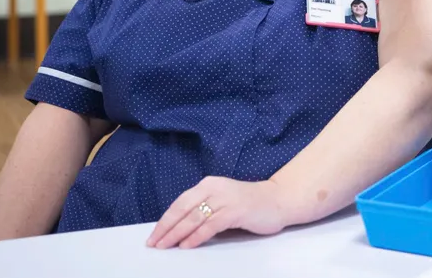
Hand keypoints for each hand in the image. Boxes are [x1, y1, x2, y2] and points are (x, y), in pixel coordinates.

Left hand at [146, 176, 289, 249]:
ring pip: (194, 218)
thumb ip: (203, 210)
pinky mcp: (235, 210)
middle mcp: (214, 188)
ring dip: (177, 234)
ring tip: (166, 246)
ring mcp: (225, 198)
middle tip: (154, 244)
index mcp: (208, 184)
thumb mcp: (221, 202)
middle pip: (183, 209)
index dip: (165, 220)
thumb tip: (178, 229)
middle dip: (166, 228)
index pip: (180, 203)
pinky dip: (196, 236)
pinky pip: (210, 225)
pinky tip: (187, 245)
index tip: (154, 235)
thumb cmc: (249, 205)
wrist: (278, 200)